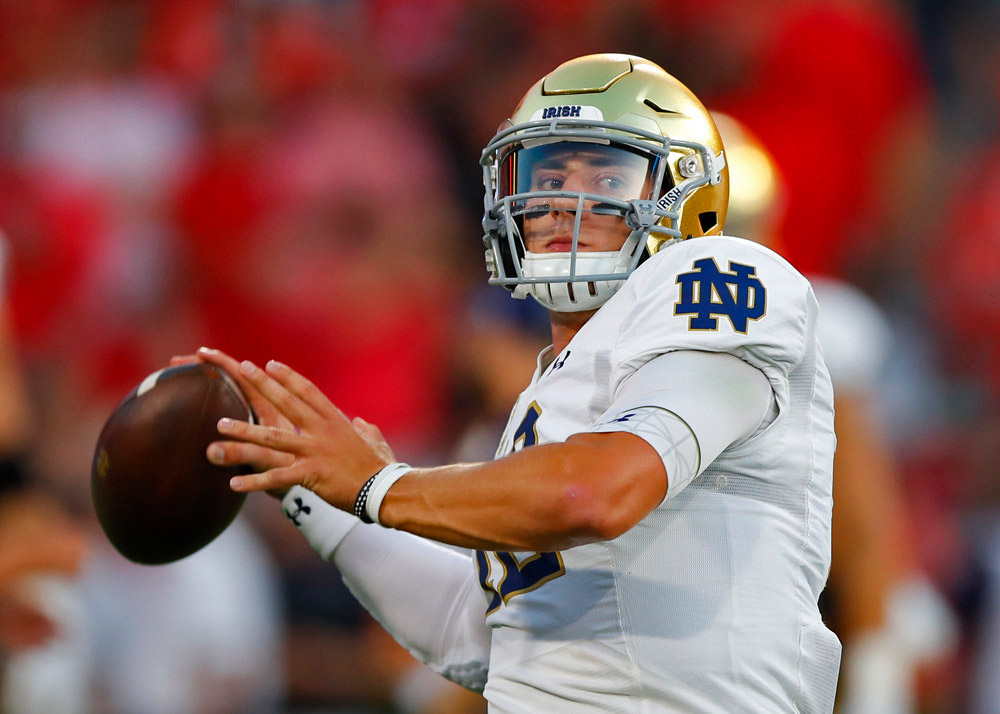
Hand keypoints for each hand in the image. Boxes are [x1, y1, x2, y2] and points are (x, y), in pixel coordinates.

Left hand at [199, 352, 393, 510]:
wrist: (384, 489)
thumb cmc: (381, 467)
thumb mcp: (375, 442)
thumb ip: (366, 430)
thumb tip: (362, 423)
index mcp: (336, 422)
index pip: (309, 392)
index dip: (288, 378)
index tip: (270, 364)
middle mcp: (322, 432)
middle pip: (287, 403)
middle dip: (264, 384)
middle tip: (243, 367)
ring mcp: (314, 452)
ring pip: (273, 439)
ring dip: (244, 431)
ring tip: (221, 425)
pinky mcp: (310, 475)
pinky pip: (277, 478)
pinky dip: (255, 482)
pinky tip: (234, 485)